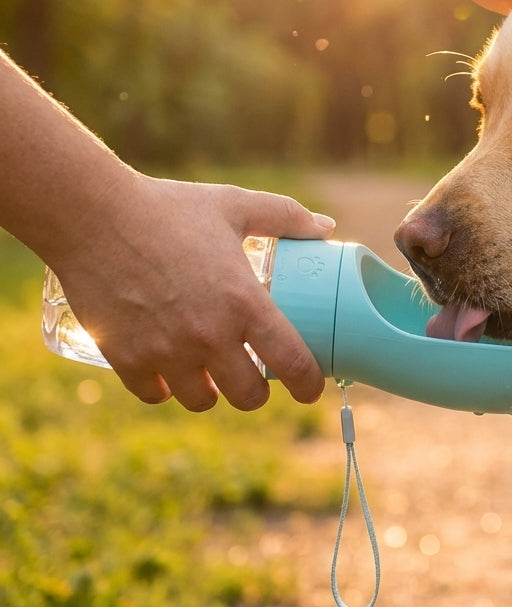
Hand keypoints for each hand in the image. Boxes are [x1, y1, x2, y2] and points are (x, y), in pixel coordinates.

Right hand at [51, 174, 335, 411]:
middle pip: (247, 397)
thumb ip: (286, 217)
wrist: (92, 214)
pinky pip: (154, 394)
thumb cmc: (169, 207)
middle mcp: (209, 335)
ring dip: (211, 392)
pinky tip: (170, 374)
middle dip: (256, 392)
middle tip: (254, 377)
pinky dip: (164, 388)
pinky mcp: (126, 357)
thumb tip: (325, 228)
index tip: (309, 388)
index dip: (308, 384)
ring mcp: (165, 351)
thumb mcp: (236, 205)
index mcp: (244, 303)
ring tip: (211, 374)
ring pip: (201, 401)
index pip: (292, 362)